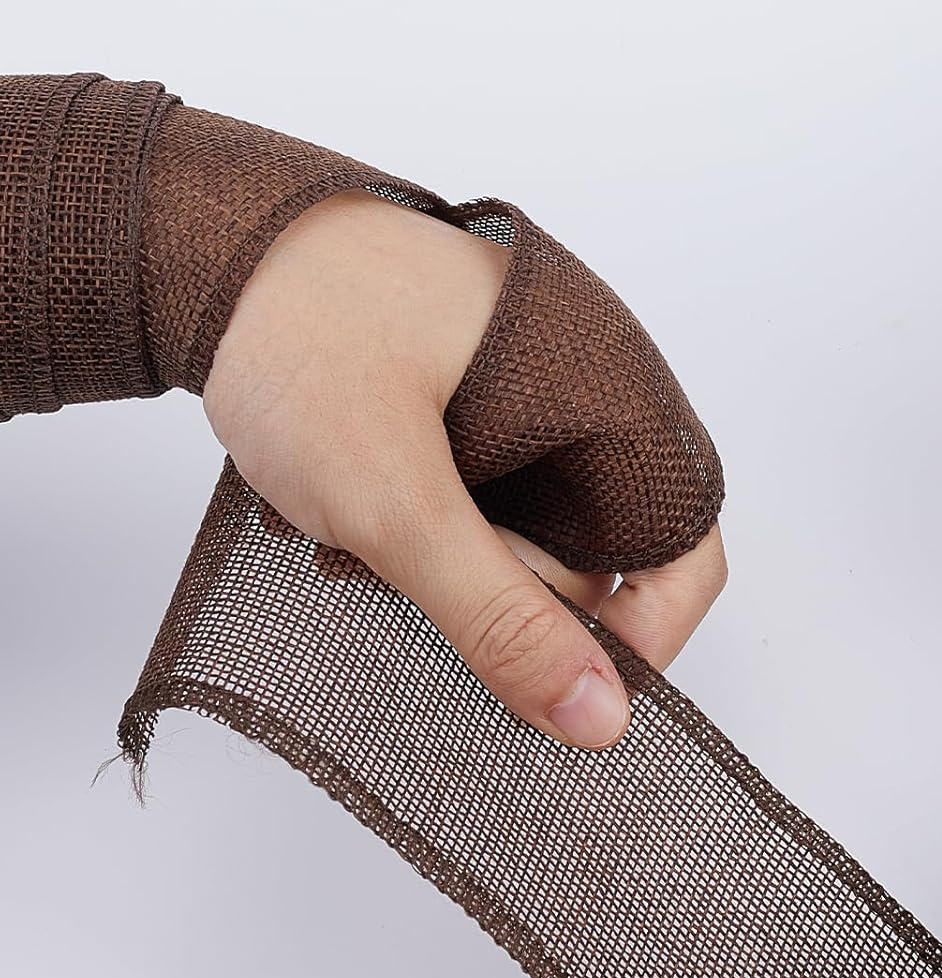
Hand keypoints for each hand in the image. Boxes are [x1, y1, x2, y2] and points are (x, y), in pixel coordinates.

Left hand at [199, 187, 727, 750]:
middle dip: (520, 594)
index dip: (638, 638)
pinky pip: (502, 503)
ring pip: (546, 538)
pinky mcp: (496, 402)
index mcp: (618, 391)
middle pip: (610, 557)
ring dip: (473, 565)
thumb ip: (500, 619)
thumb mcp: (396, 501)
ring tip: (383, 534)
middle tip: (424, 570)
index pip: (686, 554)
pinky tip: (385, 513)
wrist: (203, 241)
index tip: (559, 691)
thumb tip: (598, 720)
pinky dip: (450, 531)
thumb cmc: (303, 339)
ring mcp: (547, 394)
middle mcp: (600, 389)